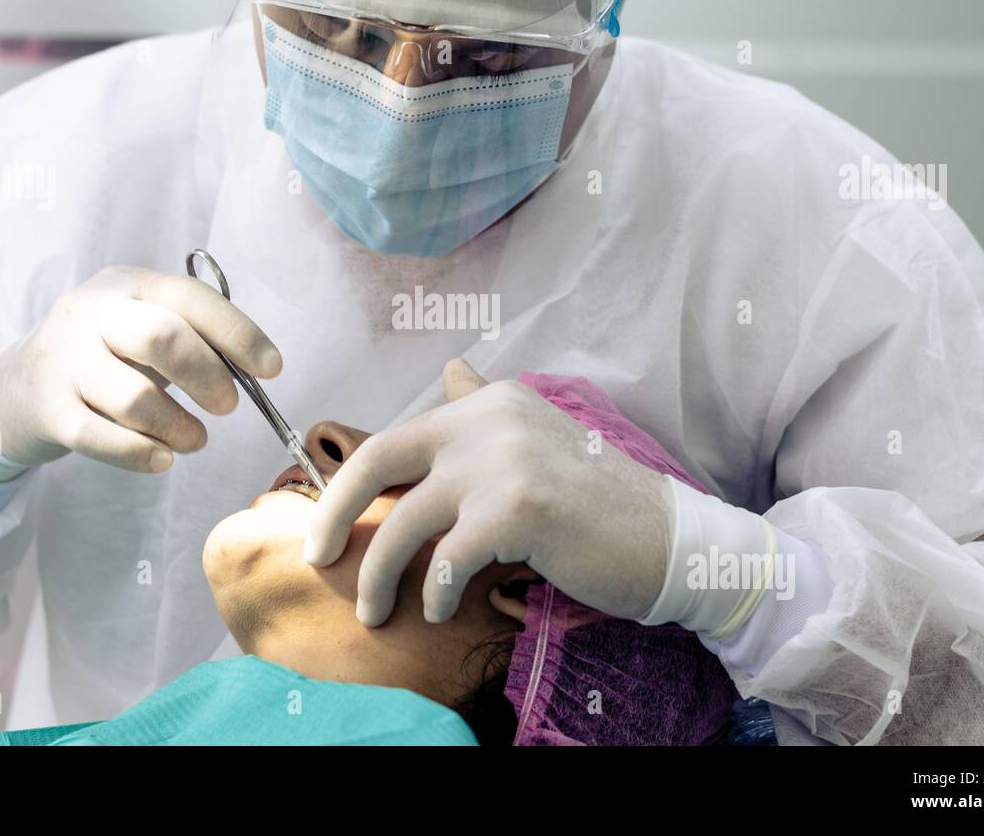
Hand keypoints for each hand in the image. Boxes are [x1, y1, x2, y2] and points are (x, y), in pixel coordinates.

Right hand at [0, 265, 280, 470]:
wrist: (17, 387)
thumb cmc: (106, 356)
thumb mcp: (143, 327)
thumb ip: (194, 337)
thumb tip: (256, 369)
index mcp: (127, 284)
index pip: (190, 297)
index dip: (238, 333)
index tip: (273, 368)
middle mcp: (91, 314)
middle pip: (160, 338)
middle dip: (207, 376)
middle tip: (228, 406)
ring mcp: (64, 362)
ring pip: (132, 398)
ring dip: (178, 426)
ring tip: (195, 440)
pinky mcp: (48, 411)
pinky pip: (101, 439)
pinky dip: (141, 454)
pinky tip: (164, 458)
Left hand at [303, 359, 673, 625]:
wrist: (667, 538)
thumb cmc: (597, 503)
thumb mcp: (538, 436)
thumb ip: (486, 404)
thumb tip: (450, 371)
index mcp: (490, 402)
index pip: (398, 436)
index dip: (354, 482)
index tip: (332, 520)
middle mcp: (490, 419)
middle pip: (379, 460)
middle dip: (334, 511)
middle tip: (315, 555)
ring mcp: (503, 462)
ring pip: (407, 522)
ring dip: (379, 575)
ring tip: (372, 611)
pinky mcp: (517, 510)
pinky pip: (448, 559)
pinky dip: (435, 591)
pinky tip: (438, 608)